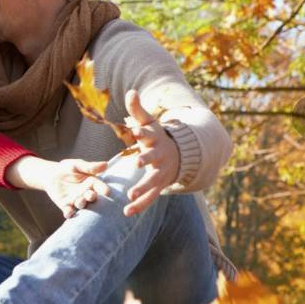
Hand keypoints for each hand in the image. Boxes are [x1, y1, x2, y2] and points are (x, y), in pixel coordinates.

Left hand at [44, 159, 109, 218]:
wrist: (51, 175)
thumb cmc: (67, 168)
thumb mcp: (77, 165)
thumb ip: (90, 167)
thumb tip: (106, 164)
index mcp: (92, 184)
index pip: (100, 187)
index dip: (103, 189)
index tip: (107, 192)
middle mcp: (87, 194)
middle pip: (92, 197)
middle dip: (91, 197)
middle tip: (90, 195)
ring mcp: (78, 202)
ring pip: (81, 205)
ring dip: (81, 203)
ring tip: (79, 200)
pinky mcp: (67, 207)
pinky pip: (69, 212)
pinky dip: (69, 213)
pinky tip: (68, 212)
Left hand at [122, 90, 179, 216]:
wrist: (178, 155)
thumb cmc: (156, 137)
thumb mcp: (148, 122)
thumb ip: (137, 109)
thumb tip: (131, 91)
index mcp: (155, 140)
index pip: (148, 134)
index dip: (142, 132)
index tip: (135, 130)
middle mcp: (160, 156)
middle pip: (153, 158)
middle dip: (146, 159)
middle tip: (136, 162)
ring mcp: (161, 173)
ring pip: (152, 182)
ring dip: (142, 189)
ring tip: (129, 196)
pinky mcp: (159, 186)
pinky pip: (149, 198)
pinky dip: (139, 206)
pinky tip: (126, 213)